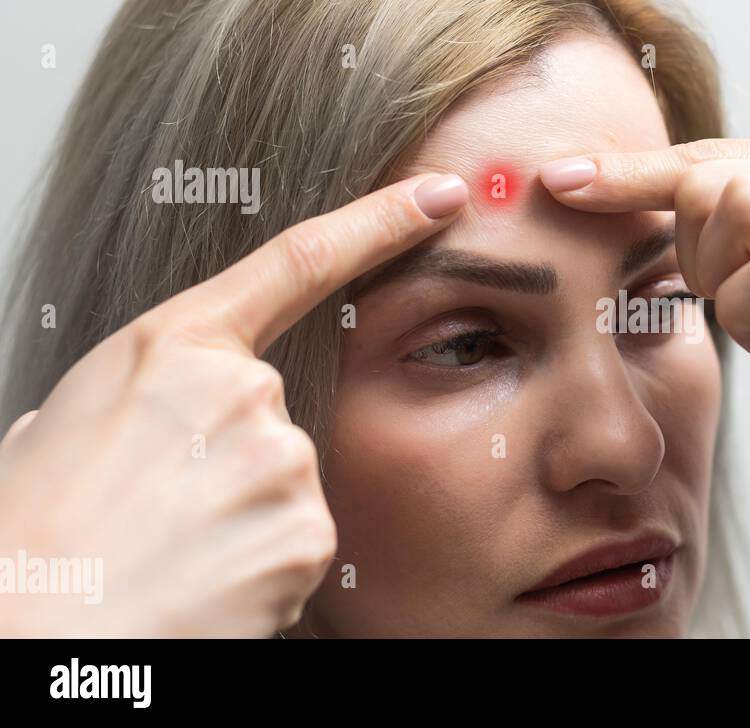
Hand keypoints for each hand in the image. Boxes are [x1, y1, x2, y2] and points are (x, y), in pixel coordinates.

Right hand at [0, 173, 467, 636]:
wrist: (32, 632)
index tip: (440, 196)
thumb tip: (145, 420)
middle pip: (274, 413)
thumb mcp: (58, 429)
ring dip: (244, 519)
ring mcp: (282, 458)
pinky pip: (300, 543)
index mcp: (172, 347)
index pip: (300, 260)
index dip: (380, 222)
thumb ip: (133, 401)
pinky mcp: (309, 529)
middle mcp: (241, 389)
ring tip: (174, 554)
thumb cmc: (31, 534)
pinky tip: (208, 585)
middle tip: (163, 512)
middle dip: (232, 460)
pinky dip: (262, 568)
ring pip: (288, 484)